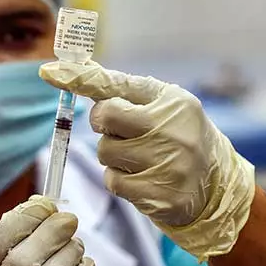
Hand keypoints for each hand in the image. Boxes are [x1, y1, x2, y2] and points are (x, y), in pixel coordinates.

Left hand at [39, 61, 254, 260]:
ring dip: (113, 155)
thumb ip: (123, 90)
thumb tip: (79, 69)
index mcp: (172, 101)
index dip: (79, 77)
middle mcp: (172, 130)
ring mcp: (167, 164)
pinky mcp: (159, 196)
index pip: (117, 84)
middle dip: (103, 123)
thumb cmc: (179, 136)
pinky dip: (120, 180)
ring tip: (141, 157)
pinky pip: (113, 182)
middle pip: (104, 118)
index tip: (49, 71)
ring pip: (105, 151)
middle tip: (121, 129)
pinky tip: (142, 178)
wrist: (216, 187)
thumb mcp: (163, 106)